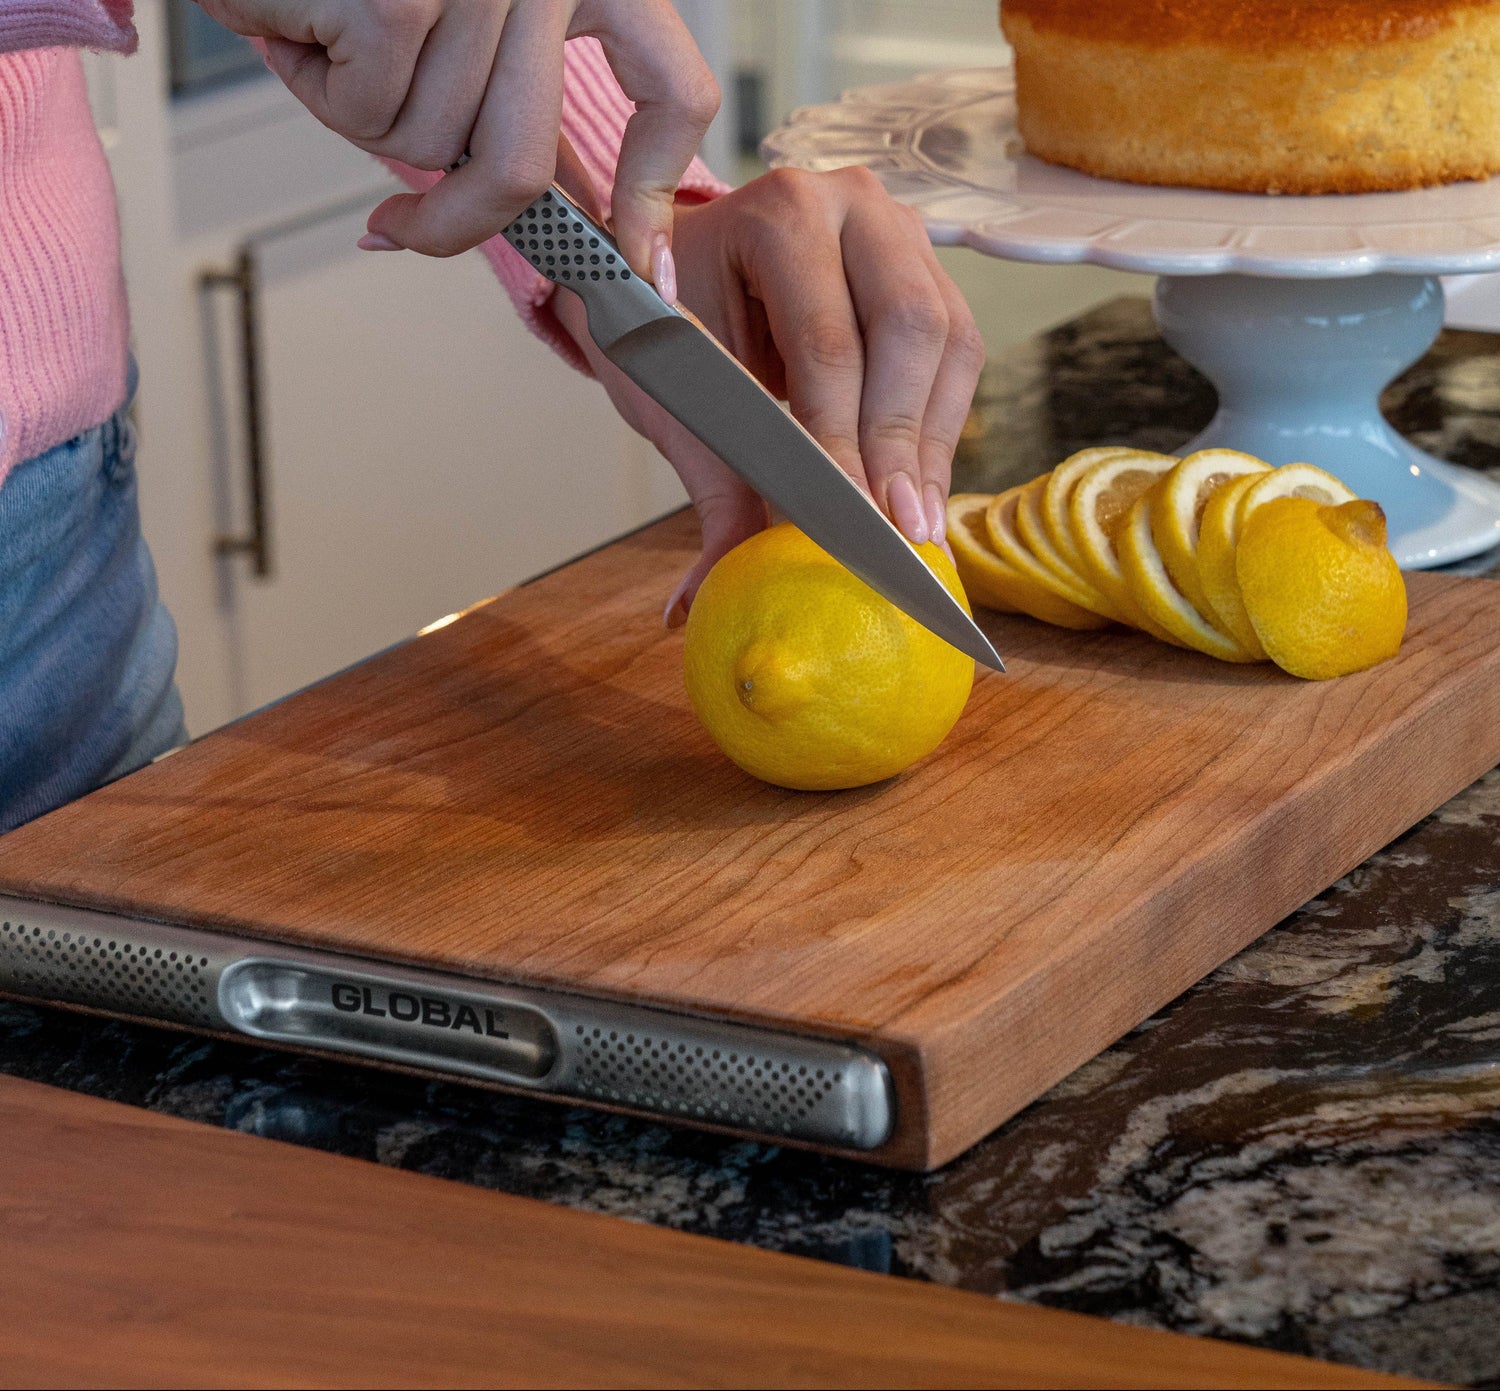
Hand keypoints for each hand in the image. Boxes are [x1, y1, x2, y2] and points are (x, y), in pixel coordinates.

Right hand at [194, 0, 718, 270]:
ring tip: (331, 38)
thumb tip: (584, 234)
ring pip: (432, 143)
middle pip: (523, 164)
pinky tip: (299, 25)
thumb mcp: (468, 21)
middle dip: (452, 220)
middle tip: (401, 225)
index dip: (652, 197)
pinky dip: (318, 90)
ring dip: (361, 116)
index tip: (641, 267)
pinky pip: (368, 116)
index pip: (676, 91)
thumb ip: (522, 105)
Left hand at [553, 168, 985, 622]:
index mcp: (780, 214)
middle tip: (900, 532)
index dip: (844, 441)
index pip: (828, 343)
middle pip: (911, 327)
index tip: (849, 522)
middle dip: (904, 442)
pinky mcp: (927, 271)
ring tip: (916, 527)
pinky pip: (956, 355)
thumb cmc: (668, 319)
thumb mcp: (673, 397)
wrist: (678, 261)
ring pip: (949, 342)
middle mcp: (854, 205)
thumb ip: (708, 492)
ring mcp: (900, 232)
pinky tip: (919, 490)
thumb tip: (694, 608)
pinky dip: (939, 428)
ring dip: (932, 444)